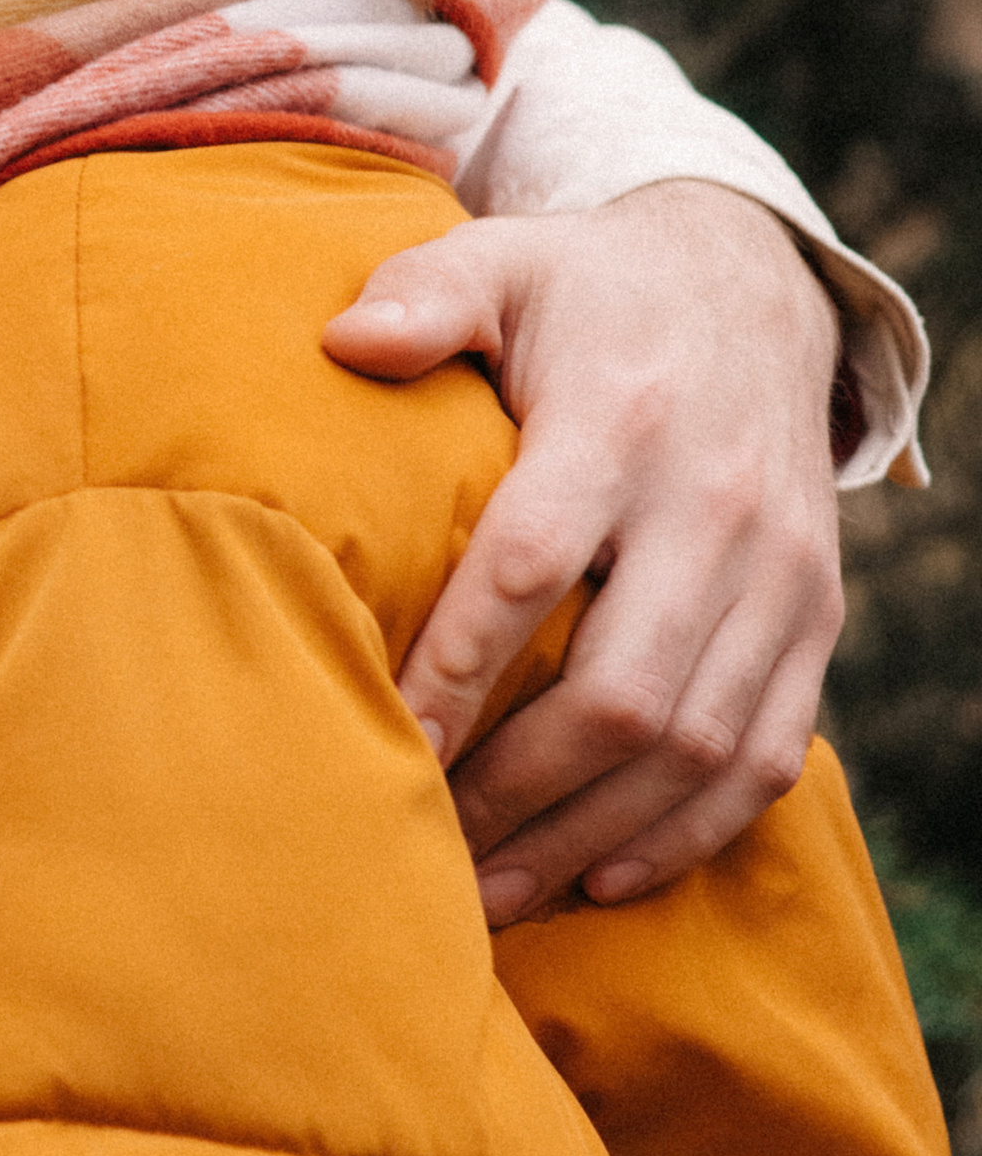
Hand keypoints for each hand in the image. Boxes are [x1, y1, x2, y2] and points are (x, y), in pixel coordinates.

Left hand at [323, 182, 844, 926]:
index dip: (456, 666)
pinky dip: (692, 831)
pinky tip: (605, 876)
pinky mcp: (815, 616)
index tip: (384, 740)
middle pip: (621, 689)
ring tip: (490, 893)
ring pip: (696, 744)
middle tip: (427, 852)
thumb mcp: (504, 261)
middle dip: (518, 790)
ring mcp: (779, 573)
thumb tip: (340, 343)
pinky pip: (767, 753)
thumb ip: (422, 296)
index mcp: (622, 423)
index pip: (531, 566)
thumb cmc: (588, 294)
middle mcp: (714, 508)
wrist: (751, 287)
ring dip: (591, 836)